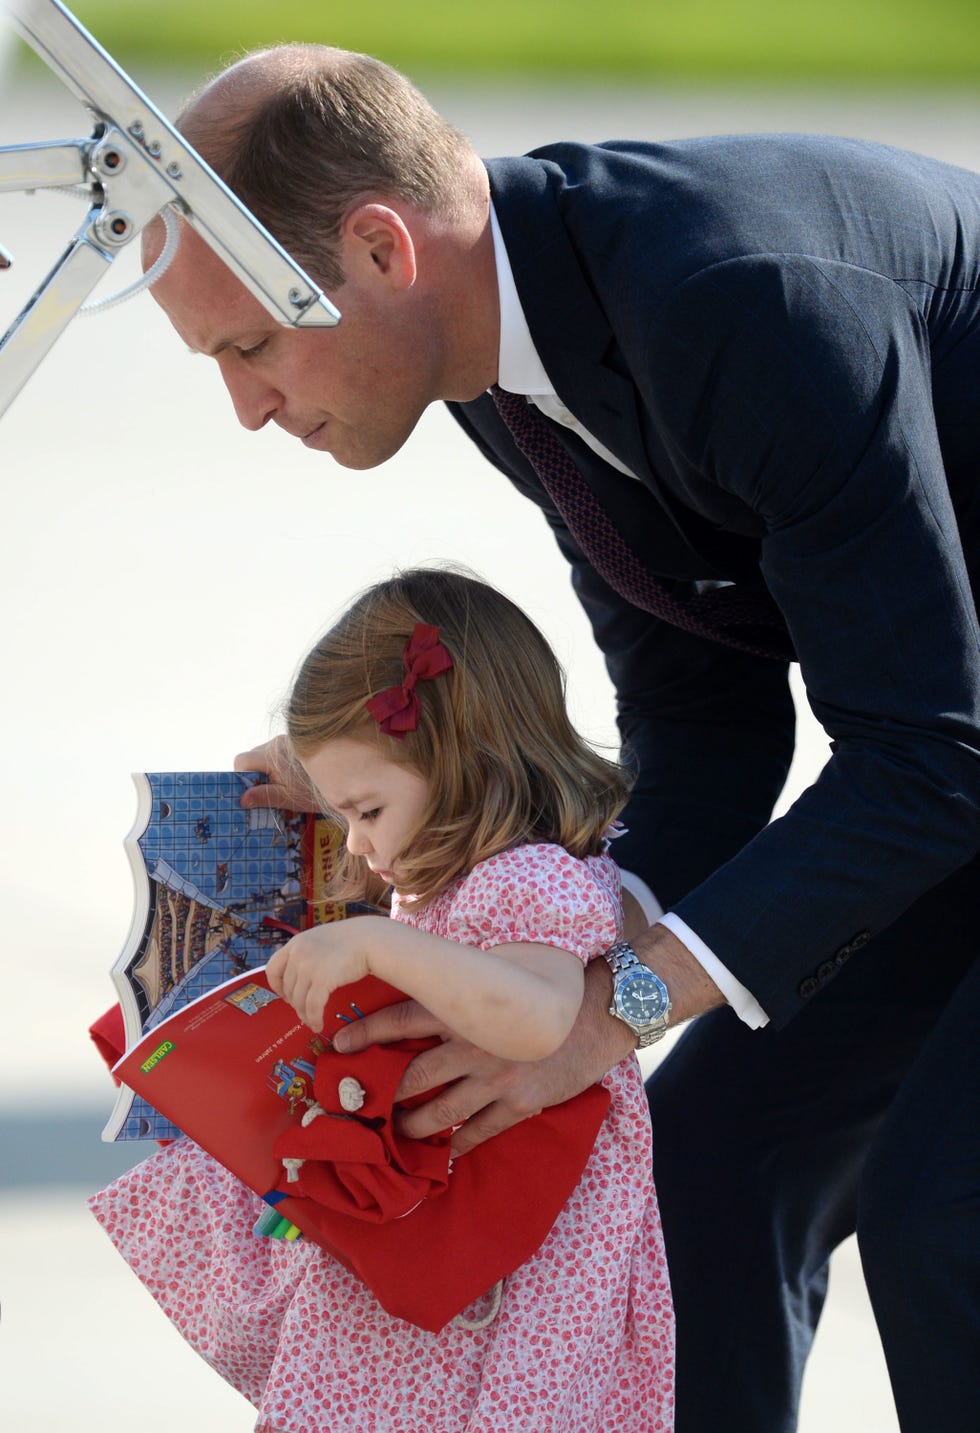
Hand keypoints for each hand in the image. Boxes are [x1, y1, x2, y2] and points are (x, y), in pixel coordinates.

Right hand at [235, 735, 316, 810]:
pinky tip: (291, 777)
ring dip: (267, 770)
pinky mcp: (295, 743)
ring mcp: (286, 741)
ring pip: (264, 755)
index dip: (241, 776)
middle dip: (254, 774)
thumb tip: (242, 799)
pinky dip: (277, 765)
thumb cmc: (315, 791)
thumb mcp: (288, 798)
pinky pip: (277, 753)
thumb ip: (264, 796)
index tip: (251, 790)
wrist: (346, 777)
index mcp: (271, 755)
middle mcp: (276, 743)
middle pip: (252, 757)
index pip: (242, 761)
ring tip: (282, 785)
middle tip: (267, 791)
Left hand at [267, 916, 391, 1028]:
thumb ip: (306, 953)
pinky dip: (314, 1018)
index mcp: (295, 943)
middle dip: (295, 1003)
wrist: (370, 939)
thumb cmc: (349, 941)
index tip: (286, 995)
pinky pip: (312, 1006)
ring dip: (304, 1015)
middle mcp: (298, 953)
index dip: (277, 986)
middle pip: (288, 989)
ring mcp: (308, 965)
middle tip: (304, 1011)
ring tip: (312, 1021)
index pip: (272, 969)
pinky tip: (318, 1025)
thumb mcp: (319, 939)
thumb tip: (297, 975)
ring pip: (298, 1000)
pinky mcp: (322, 978)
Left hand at [332, 960, 634, 1154]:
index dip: (366, 1032)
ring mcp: (497, 1079)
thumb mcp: (497, 980)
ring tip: (394, 1134)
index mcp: (465, 1010)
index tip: (338, 1045)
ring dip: (412, 1127)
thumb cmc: (542, 991)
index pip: (402, 1019)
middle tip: (358, 1106)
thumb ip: (459, 993)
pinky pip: (479, 1132)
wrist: (597, 1014)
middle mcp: (475, 1044)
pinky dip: (458, 1146)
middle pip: (414, 1076)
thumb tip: (417, 996)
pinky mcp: (520, 1104)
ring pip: (441, 1112)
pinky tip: (442, 1156)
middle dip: (384, 1095)